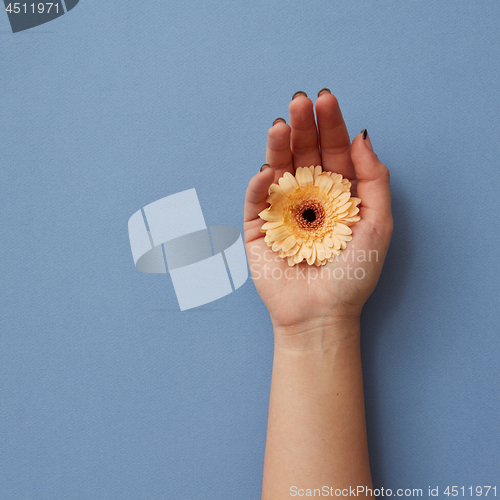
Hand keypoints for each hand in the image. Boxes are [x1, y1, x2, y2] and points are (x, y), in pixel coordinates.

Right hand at [244, 91, 392, 345]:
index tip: (326, 99)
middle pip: (304, 153)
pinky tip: (268, 170)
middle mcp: (309, 196)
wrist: (321, 315)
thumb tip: (361, 135)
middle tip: (299, 101)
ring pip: (278, 169)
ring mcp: (282, 210)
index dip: (330, 124)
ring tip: (281, 124)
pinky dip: (259, 184)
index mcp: (337, 193)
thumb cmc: (353, 274)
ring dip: (278, 145)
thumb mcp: (377, 223)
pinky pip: (256, 200)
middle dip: (302, 126)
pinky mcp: (258, 228)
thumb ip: (374, 179)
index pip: (333, 151)